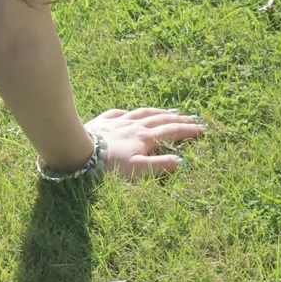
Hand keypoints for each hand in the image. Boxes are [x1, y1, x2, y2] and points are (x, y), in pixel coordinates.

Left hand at [84, 107, 205, 177]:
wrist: (77, 151)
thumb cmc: (108, 165)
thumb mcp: (138, 170)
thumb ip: (160, 164)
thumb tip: (182, 161)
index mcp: (144, 138)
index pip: (172, 132)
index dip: (188, 130)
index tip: (203, 129)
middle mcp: (133, 126)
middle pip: (160, 119)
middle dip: (179, 119)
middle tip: (193, 118)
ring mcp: (117, 121)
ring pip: (142, 112)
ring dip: (158, 112)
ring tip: (169, 112)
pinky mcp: (102, 121)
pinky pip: (119, 112)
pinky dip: (130, 112)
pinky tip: (131, 112)